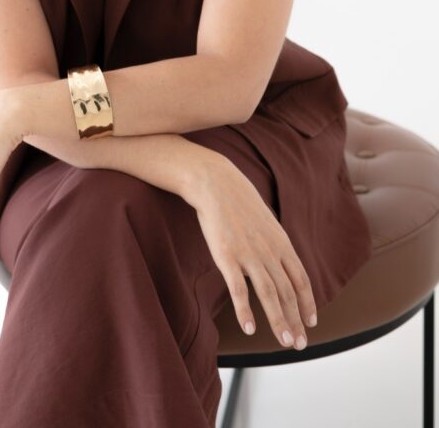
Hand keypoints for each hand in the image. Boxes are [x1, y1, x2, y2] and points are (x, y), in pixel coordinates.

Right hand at [191, 151, 316, 349]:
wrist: (215, 183)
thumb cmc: (238, 202)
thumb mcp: (265, 221)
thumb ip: (274, 244)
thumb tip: (282, 262)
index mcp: (281, 243)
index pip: (301, 279)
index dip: (308, 303)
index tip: (312, 322)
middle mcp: (269, 251)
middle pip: (287, 292)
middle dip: (296, 320)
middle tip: (299, 344)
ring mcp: (249, 254)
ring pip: (269, 295)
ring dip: (278, 321)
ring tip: (284, 342)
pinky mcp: (226, 256)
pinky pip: (238, 289)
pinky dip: (245, 311)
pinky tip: (249, 328)